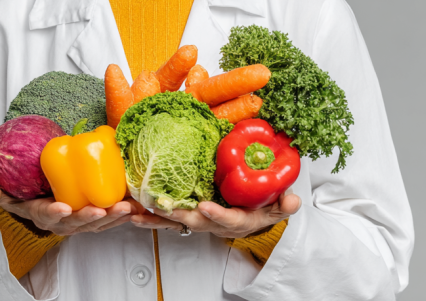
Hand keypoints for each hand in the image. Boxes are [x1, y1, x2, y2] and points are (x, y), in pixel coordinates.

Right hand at [0, 180, 145, 235]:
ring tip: (127, 209)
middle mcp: (64, 222)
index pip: (48, 216)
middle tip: (104, 210)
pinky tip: (137, 207)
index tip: (62, 208)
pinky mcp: (96, 216)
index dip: (55, 213)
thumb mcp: (6, 194)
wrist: (41, 203)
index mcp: (43, 214)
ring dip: (114, 218)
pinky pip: (111, 218)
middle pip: (79, 223)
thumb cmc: (27, 196)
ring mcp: (81, 221)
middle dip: (92, 218)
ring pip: (99, 223)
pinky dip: (124, 215)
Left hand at [130, 190, 300, 238]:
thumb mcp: (276, 207)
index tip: (205, 207)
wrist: (249, 218)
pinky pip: (166, 219)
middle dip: (177, 217)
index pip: (228, 219)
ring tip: (137, 214)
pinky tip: (132, 212)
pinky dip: (150, 216)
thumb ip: (284, 204)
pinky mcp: (187, 217)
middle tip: (162, 208)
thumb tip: (293, 200)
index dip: (217, 215)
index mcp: (237, 220)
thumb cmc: (259, 208)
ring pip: (175, 223)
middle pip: (195, 223)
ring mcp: (199, 221)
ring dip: (156, 219)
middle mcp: (215, 224)